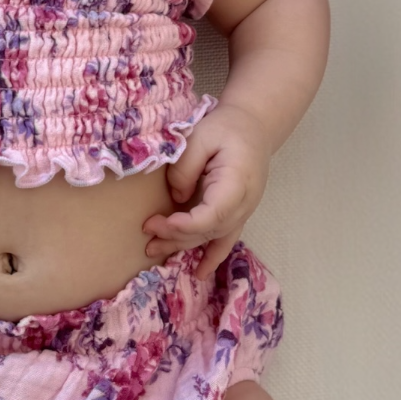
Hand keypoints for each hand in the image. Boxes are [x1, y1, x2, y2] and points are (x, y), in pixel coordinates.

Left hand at [141, 105, 270, 279]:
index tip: (159, 223)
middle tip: (147, 230)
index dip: (185, 224)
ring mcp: (244, 211)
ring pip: (213, 238)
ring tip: (153, 249)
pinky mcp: (238, 214)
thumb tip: (176, 198)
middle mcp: (245, 203)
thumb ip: (186, 167)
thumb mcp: (200, 136)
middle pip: (209, 230)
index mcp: (238, 182)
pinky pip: (226, 240)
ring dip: (184, 246)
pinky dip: (213, 258)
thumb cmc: (226, 128)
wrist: (253, 126)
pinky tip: (200, 273)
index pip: (212, 214)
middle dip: (176, 235)